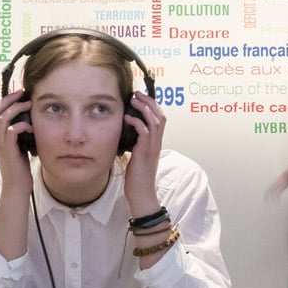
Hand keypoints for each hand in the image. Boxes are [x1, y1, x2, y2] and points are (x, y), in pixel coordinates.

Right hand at [0, 89, 33, 196]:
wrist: (17, 187)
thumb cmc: (21, 169)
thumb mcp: (21, 148)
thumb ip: (22, 136)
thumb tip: (33, 123)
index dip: (5, 100)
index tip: (20, 93)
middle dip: (9, 99)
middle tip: (23, 92)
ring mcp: (1, 144)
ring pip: (2, 118)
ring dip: (16, 109)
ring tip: (29, 105)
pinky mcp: (9, 151)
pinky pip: (11, 132)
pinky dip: (21, 125)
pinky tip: (32, 127)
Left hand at [124, 91, 165, 213]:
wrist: (142, 194)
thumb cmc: (137, 178)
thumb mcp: (137, 157)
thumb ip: (135, 144)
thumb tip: (126, 134)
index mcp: (155, 144)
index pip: (160, 119)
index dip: (152, 106)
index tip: (141, 98)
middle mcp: (157, 143)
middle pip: (160, 116)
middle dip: (150, 102)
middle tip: (138, 93)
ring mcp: (152, 147)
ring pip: (155, 121)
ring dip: (144, 108)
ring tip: (134, 100)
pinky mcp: (145, 152)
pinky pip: (145, 132)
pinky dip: (137, 122)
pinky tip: (128, 117)